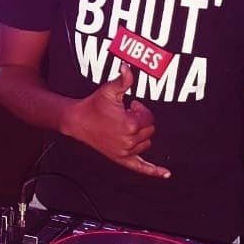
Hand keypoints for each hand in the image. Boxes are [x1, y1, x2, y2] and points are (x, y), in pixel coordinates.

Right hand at [61, 63, 170, 177]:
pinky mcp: (121, 159)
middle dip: (140, 120)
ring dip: (141, 134)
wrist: (77, 121)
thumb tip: (128, 69)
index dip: (139, 109)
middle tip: (125, 114)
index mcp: (130, 123)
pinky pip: (141, 167)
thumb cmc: (93, 106)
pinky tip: (165, 174)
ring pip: (147, 143)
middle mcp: (130, 140)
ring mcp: (126, 151)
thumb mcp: (109, 90)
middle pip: (149, 129)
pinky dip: (154, 171)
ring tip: (126, 126)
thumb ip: (123, 80)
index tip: (129, 105)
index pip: (148, 116)